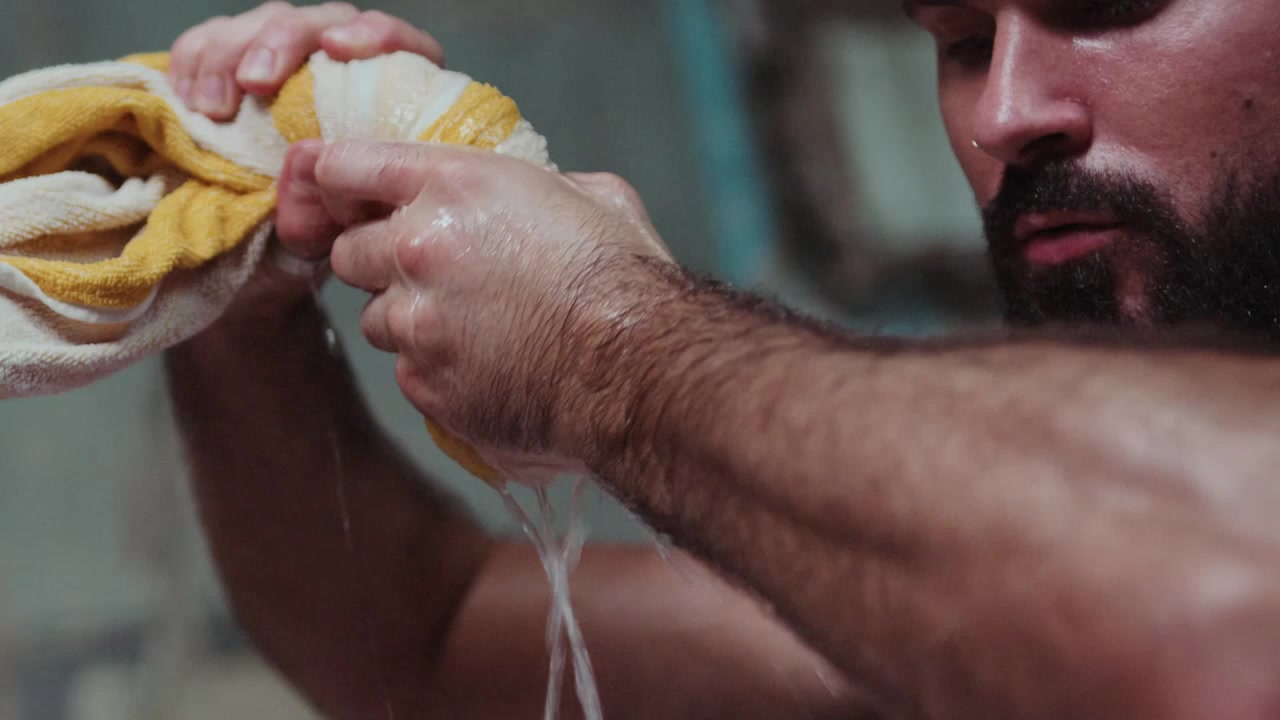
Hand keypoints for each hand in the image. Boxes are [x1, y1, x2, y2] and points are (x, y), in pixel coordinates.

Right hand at [166, 3, 445, 324]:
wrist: (304, 242)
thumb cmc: (341, 225)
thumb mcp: (351, 225)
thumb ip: (342, 204)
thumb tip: (312, 181)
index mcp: (394, 97)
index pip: (399, 44)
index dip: (373, 36)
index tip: (337, 50)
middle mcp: (347, 65)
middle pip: (321, 23)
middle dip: (280, 43)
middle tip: (254, 83)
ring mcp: (294, 59)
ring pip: (265, 24)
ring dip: (229, 54)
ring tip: (211, 109)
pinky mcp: (242, 62)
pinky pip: (213, 38)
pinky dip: (195, 58)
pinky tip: (187, 94)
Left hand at [287, 139, 677, 472]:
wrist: (637, 370)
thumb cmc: (626, 280)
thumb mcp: (589, 195)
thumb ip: (530, 187)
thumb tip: (526, 197)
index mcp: (453, 186)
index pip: (344, 166)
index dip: (334, 183)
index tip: (338, 199)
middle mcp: (418, 249)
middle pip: (349, 252)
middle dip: (381, 262)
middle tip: (435, 275)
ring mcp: (416, 323)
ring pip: (377, 318)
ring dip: (411, 320)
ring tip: (475, 329)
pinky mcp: (425, 384)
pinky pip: (407, 372)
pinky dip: (436, 370)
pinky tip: (489, 369)